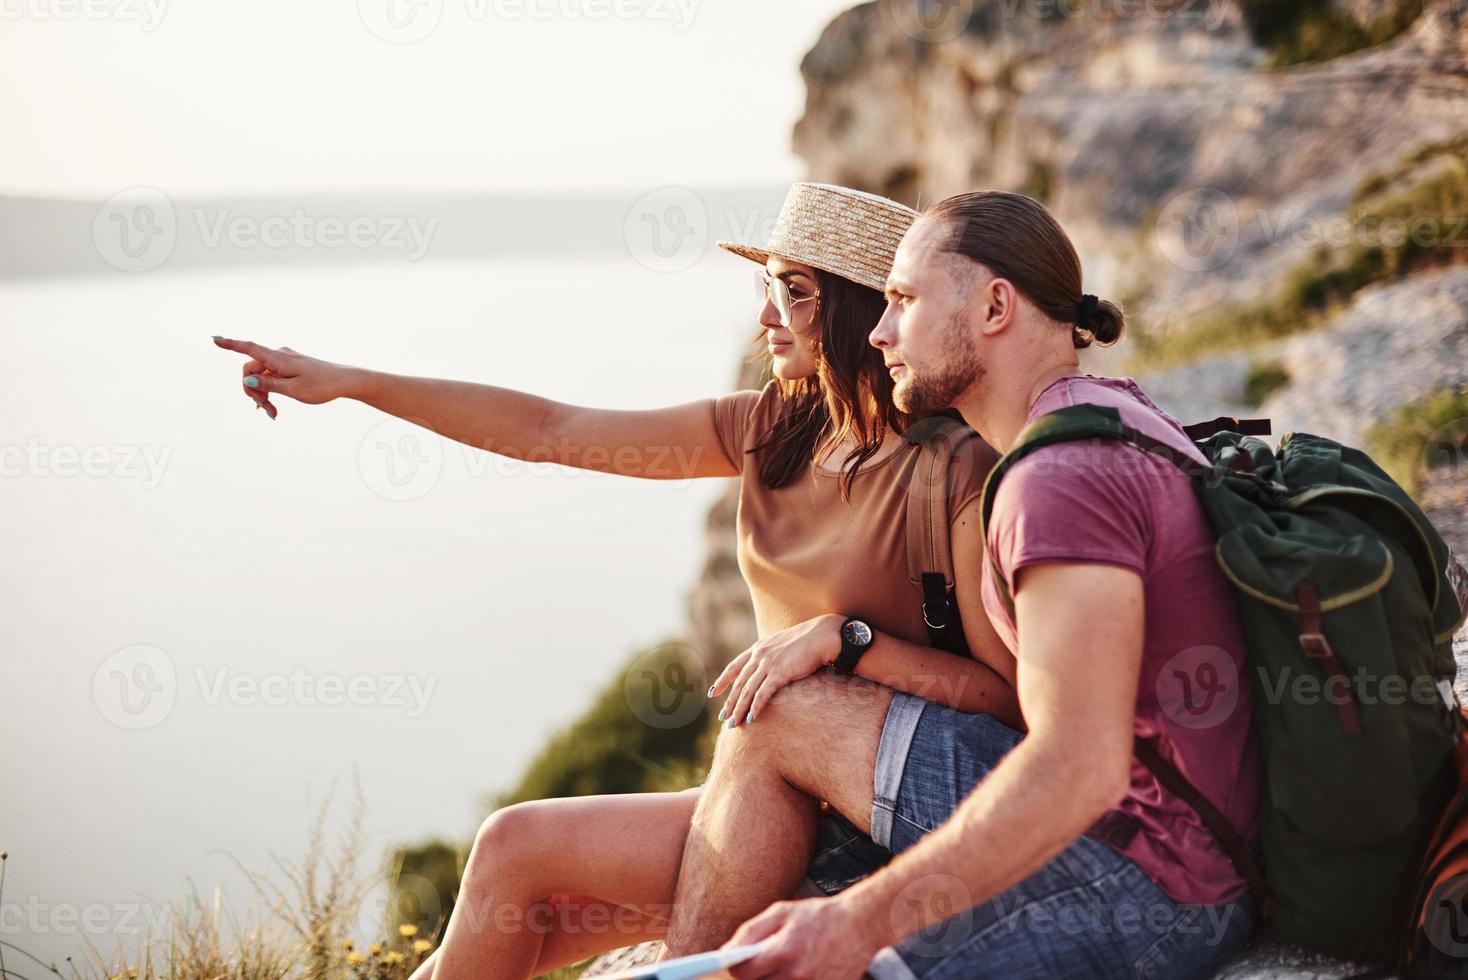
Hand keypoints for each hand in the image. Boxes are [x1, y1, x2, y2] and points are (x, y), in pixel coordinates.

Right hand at [211, 337, 357, 418]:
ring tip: (272, 411)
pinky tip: (273, 406)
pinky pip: (271, 377)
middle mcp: (279, 355)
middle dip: (252, 390)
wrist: (344, 381)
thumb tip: (246, 380)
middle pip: (251, 370)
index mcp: (279, 358)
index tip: (214, 339)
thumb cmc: (322, 386)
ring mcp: (284, 360)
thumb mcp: (293, 390)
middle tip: (266, 409)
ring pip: (260, 376)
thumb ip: (268, 385)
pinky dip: (270, 390)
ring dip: (262, 393)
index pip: (249, 349)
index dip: (230, 345)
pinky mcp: (289, 366)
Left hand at [710, 613, 842, 728]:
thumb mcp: (784, 645)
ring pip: (747, 691)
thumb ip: (773, 655)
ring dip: (739, 710)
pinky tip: (751, 719)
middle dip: (729, 702)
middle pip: (739, 683)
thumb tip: (770, 667)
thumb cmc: (808, 641)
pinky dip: (755, 707)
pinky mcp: (779, 673)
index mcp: (758, 648)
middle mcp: (759, 655)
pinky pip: (763, 694)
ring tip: (734, 724)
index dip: (722, 681)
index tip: (712, 693)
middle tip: (723, 718)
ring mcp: (768, 664)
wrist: (823, 635)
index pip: (734, 667)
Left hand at [726, 896, 880, 979]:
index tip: (736, 964)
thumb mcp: (781, 912)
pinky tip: (801, 969)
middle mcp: (798, 974)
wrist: (860, 925)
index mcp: (785, 950)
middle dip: (756, 975)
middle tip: (765, 961)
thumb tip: (727, 952)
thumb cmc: (819, 917)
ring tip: (786, 962)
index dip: (736, 967)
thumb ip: (750, 932)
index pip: (744, 973)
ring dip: (774, 979)